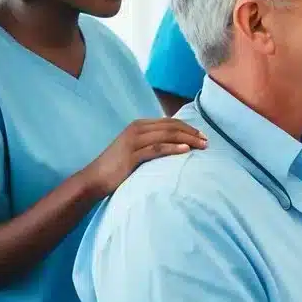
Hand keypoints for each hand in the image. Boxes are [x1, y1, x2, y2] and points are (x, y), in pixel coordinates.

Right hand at [82, 118, 206, 196]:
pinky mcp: (131, 155)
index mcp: (138, 126)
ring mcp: (133, 141)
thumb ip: (151, 143)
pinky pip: (156, 148)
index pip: (169, 122)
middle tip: (207, 141)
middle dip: (191, 132)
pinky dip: (172, 148)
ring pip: (166, 135)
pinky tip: (185, 150)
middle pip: (170, 126)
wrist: (94, 179)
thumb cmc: (117, 167)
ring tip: (202, 145)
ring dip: (187, 139)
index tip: (202, 135)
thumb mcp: (135, 150)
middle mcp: (136, 129)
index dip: (187, 127)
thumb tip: (174, 144)